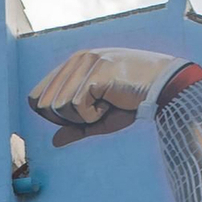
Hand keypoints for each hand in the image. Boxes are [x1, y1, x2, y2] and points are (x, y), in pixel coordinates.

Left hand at [27, 48, 180, 147]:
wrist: (164, 88)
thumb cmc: (133, 103)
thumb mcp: (100, 119)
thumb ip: (76, 128)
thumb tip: (55, 142)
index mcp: (72, 65)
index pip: (37, 97)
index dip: (54, 117)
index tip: (82, 116)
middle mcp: (75, 60)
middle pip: (43, 105)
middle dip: (68, 119)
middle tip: (96, 110)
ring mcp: (85, 62)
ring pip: (58, 107)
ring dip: (83, 117)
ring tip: (106, 105)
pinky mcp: (96, 71)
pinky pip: (77, 107)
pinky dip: (94, 115)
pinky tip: (111, 103)